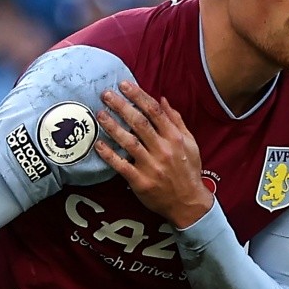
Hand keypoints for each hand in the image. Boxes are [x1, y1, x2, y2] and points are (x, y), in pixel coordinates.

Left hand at [95, 81, 212, 228]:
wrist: (189, 203)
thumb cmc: (188, 171)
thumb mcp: (190, 143)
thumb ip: (176, 120)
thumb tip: (162, 99)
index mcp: (175, 138)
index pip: (154, 111)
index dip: (138, 95)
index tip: (124, 85)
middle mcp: (163, 149)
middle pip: (139, 122)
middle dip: (121, 106)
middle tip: (106, 94)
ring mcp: (151, 166)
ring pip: (128, 142)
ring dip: (112, 126)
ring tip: (100, 114)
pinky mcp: (140, 182)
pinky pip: (121, 166)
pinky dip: (109, 155)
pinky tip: (98, 144)